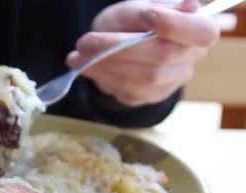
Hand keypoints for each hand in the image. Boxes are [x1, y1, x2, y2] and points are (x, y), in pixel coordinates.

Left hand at [66, 0, 219, 106]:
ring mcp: (171, 81)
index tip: (148, 15)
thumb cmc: (132, 21)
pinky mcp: (149, 96)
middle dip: (120, 48)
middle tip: (86, 41)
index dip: (175, 24)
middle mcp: (190, 59)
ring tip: (78, 55)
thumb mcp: (134, 9)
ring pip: (142, 78)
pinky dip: (101, 77)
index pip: (200, 32)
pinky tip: (83, 65)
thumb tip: (189, 5)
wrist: (120, 43)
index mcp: (198, 29)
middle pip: (163, 56)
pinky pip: (127, 90)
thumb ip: (148, 12)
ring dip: (105, 66)